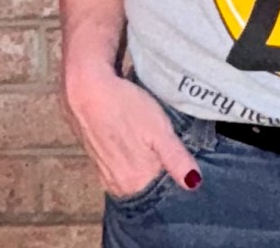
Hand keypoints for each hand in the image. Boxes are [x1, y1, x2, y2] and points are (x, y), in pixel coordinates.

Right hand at [62, 66, 200, 197]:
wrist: (86, 90)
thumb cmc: (125, 107)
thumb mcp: (158, 129)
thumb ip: (176, 158)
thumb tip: (194, 183)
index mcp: (135, 182)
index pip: (164, 189)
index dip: (176, 173)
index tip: (183, 157)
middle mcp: (117, 184)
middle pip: (149, 183)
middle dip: (162, 169)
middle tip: (169, 145)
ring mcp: (104, 172)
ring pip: (135, 173)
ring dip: (146, 162)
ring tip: (152, 140)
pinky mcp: (96, 159)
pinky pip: (121, 165)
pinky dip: (131, 156)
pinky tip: (135, 139)